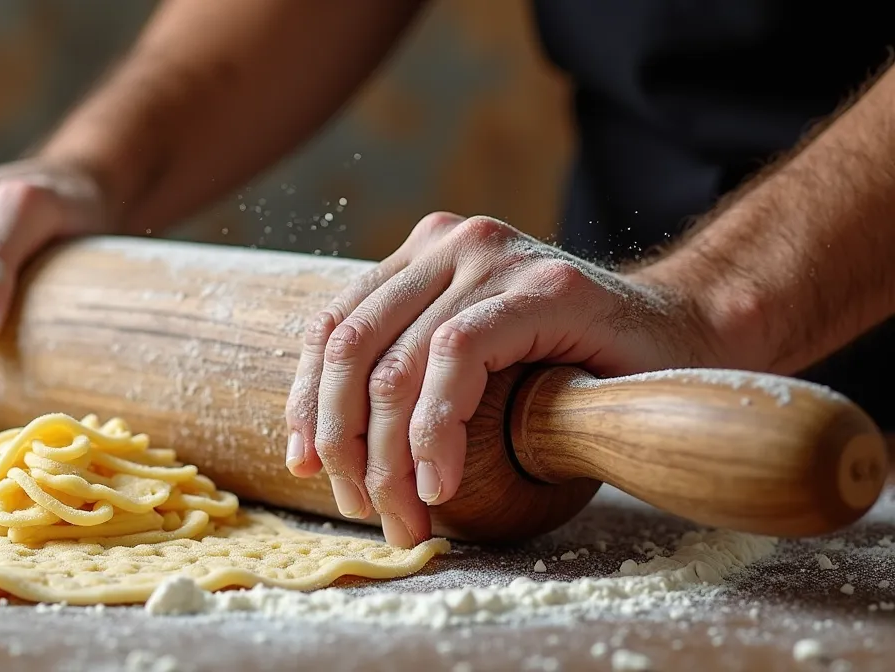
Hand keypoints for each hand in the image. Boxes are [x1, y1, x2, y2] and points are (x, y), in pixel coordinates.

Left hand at [282, 213, 724, 546]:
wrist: (685, 335)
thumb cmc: (571, 363)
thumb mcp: (473, 366)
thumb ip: (411, 376)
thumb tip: (329, 449)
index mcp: (420, 258)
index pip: (334, 327)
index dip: (306, 398)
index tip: (302, 461)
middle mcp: (447, 243)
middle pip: (352, 348)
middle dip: (344, 440)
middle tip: (360, 508)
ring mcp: (492, 257)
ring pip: (398, 363)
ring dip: (389, 455)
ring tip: (404, 515)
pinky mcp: (539, 286)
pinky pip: (458, 359)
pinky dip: (437, 430)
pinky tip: (440, 482)